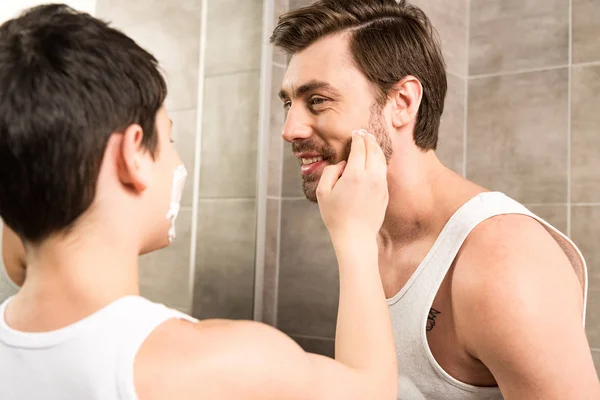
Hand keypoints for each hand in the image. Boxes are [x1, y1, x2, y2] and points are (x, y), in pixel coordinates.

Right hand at [316, 129, 388, 244]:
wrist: (355, 237)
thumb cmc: (336, 217)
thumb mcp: (323, 193)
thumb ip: (330, 172)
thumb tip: (342, 163)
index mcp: (355, 174)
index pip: (360, 148)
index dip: (358, 137)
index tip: (355, 132)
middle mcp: (371, 177)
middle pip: (373, 150)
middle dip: (368, 139)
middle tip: (364, 132)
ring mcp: (381, 185)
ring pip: (381, 159)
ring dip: (376, 148)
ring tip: (371, 142)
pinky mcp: (385, 193)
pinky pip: (383, 171)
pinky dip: (380, 161)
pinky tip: (375, 160)